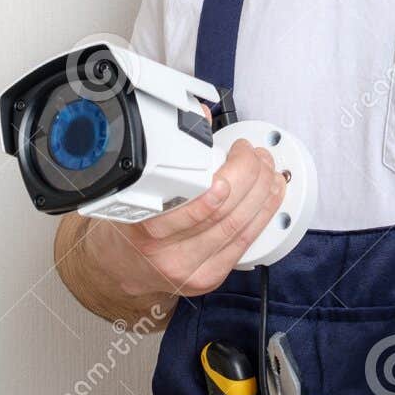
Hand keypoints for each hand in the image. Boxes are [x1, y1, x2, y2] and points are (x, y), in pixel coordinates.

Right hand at [90, 140, 287, 299]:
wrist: (122, 266)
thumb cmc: (129, 223)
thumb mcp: (137, 186)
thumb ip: (169, 152)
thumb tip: (197, 116)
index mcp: (144, 225)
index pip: (188, 205)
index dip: (219, 182)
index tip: (234, 156)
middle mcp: (166, 252)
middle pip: (222, 214)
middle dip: (251, 177)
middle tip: (255, 155)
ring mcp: (190, 269)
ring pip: (238, 228)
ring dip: (263, 195)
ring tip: (269, 170)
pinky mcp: (209, 277)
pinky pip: (244, 244)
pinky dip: (263, 216)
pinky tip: (271, 196)